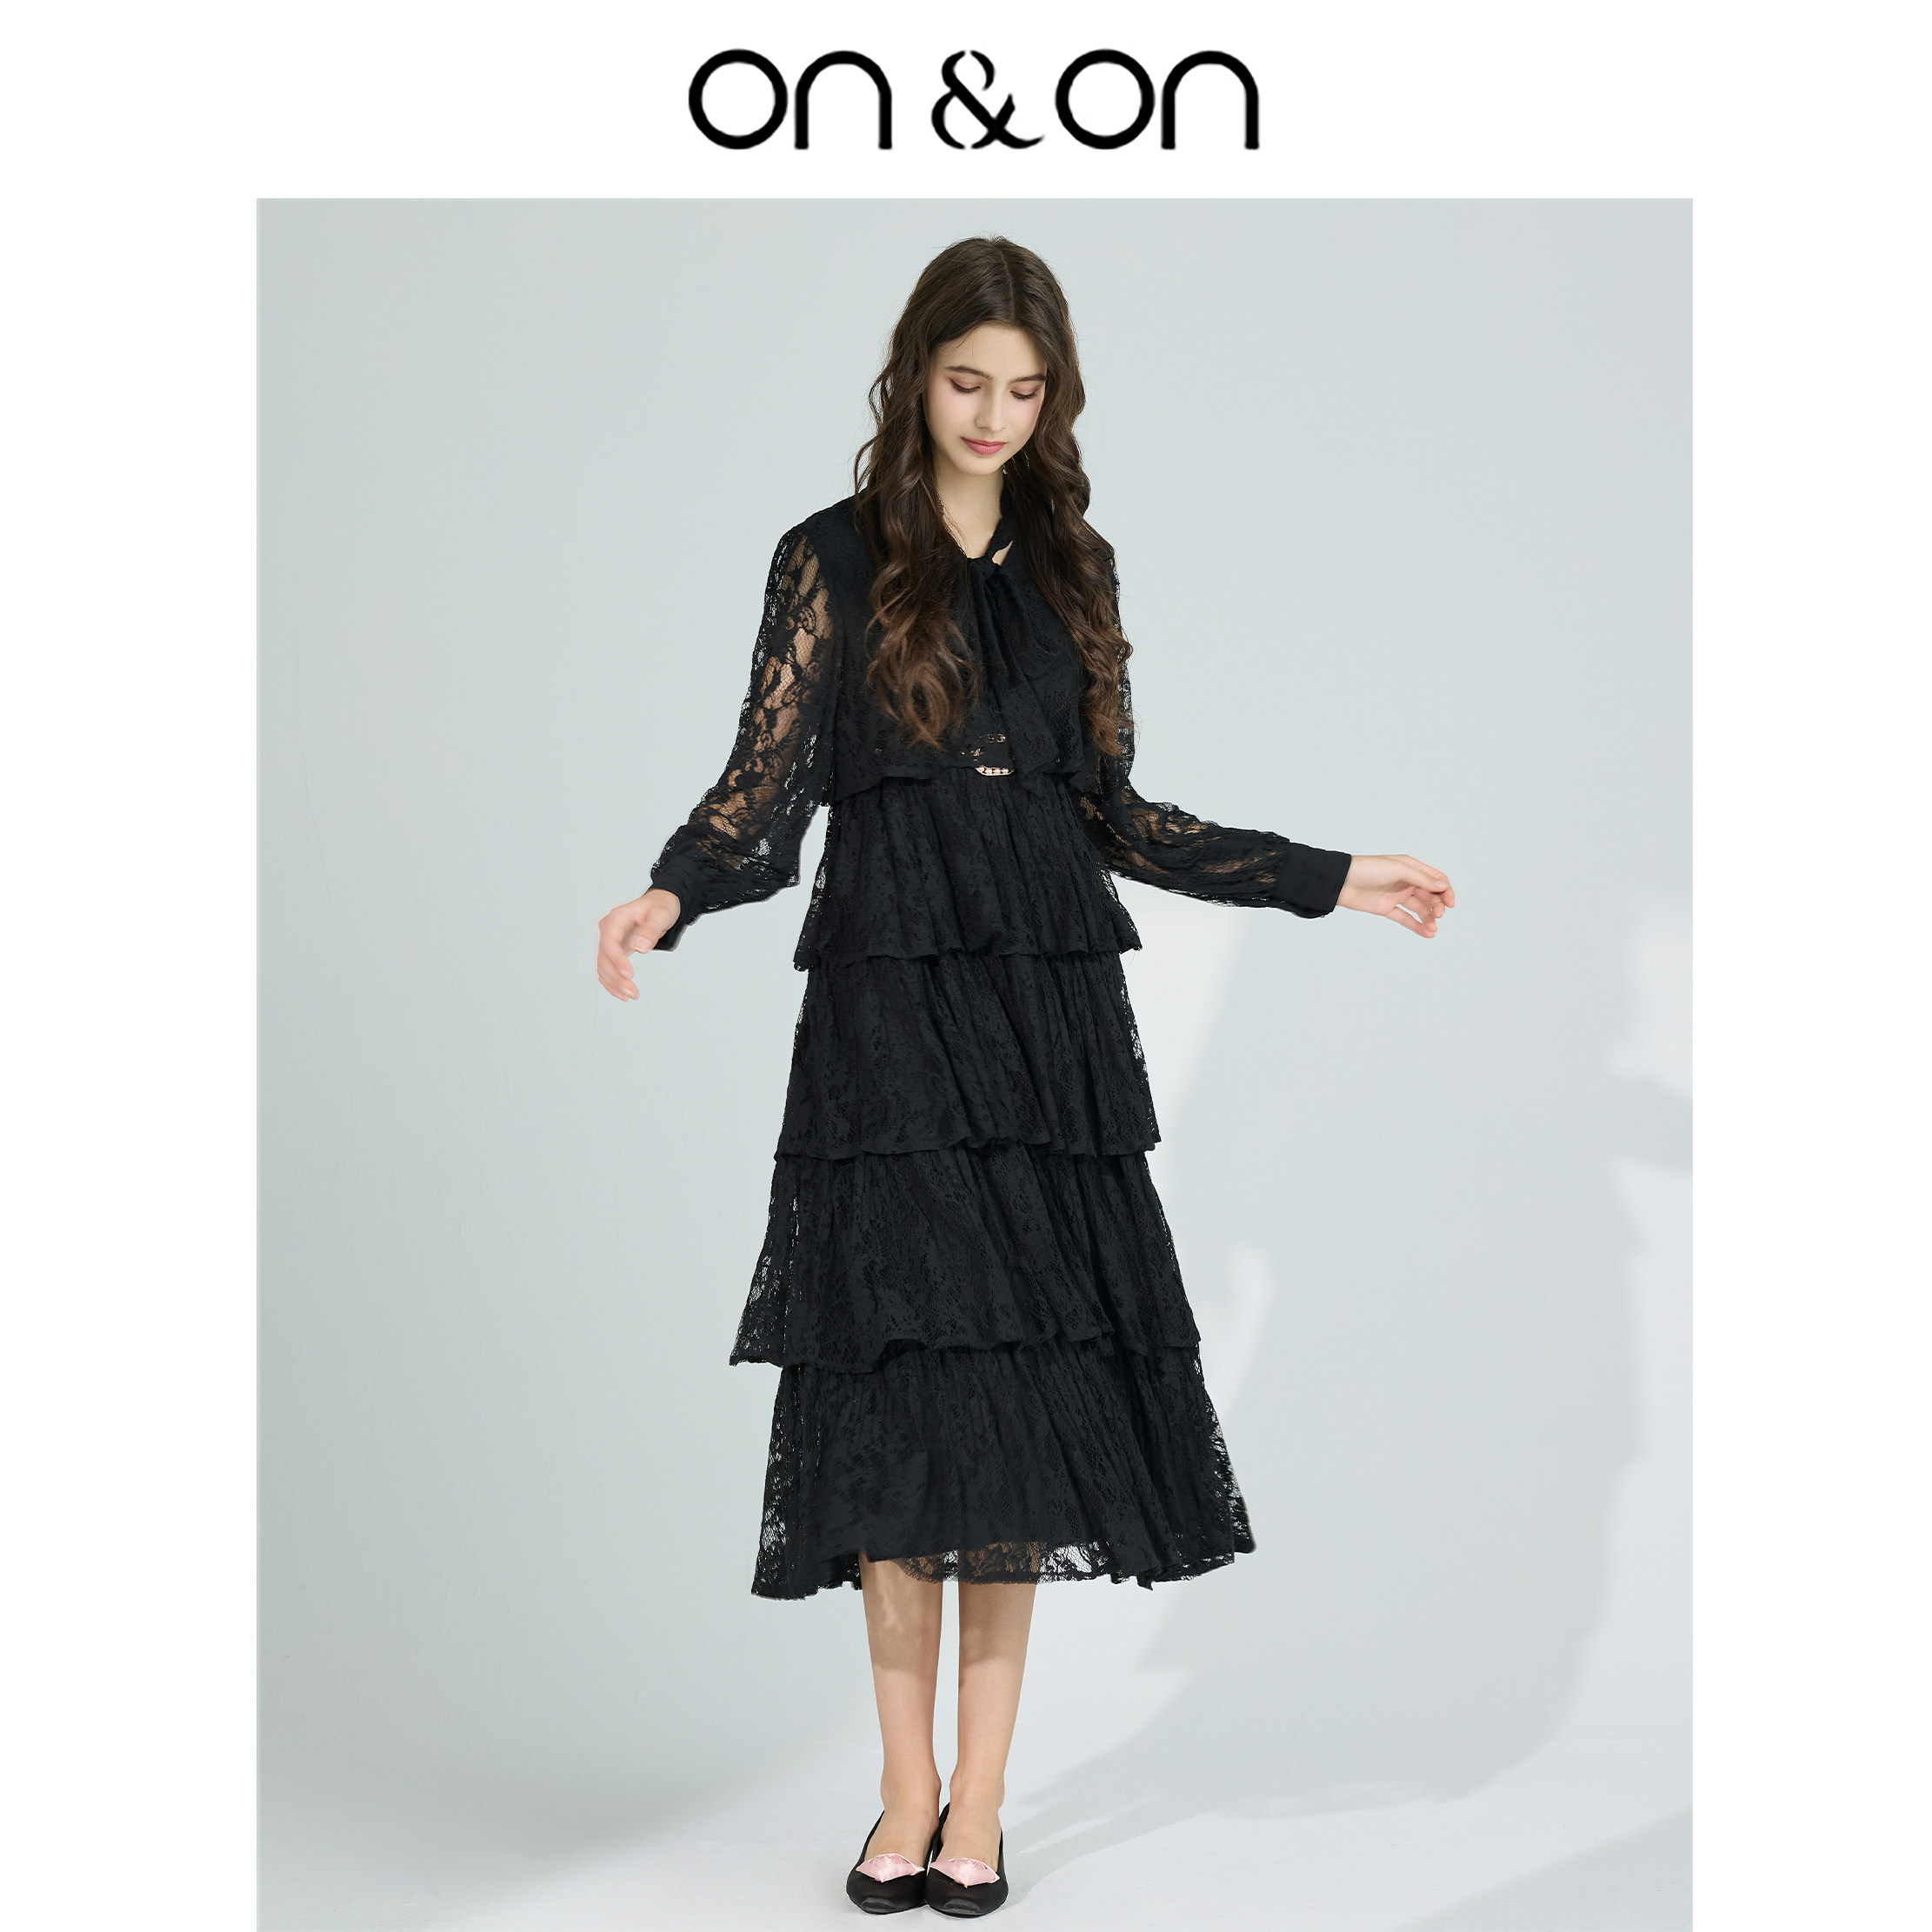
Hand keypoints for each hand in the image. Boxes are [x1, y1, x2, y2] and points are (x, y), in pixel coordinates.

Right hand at [596, 888, 681, 998]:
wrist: (658, 906)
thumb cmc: (660, 907)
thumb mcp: (661, 915)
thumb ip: (651, 930)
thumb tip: (640, 947)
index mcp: (617, 917)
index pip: (610, 940)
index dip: (617, 959)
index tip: (629, 975)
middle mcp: (608, 929)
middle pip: (604, 956)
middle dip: (616, 977)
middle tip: (633, 993)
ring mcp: (608, 940)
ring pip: (603, 966)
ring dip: (613, 983)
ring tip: (631, 995)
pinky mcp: (612, 951)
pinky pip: (606, 968)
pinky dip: (611, 982)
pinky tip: (621, 994)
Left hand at [1337, 855, 1454, 937]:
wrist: (1341, 882)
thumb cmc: (1368, 869)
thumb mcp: (1398, 870)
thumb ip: (1421, 879)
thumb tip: (1443, 887)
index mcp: (1411, 867)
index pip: (1436, 879)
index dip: (1446, 891)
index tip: (1450, 904)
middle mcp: (1406, 881)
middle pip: (1430, 895)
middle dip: (1437, 906)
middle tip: (1438, 915)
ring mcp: (1397, 895)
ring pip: (1419, 908)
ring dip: (1429, 918)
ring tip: (1433, 929)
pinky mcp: (1386, 908)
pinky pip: (1405, 918)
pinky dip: (1416, 926)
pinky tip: (1427, 933)